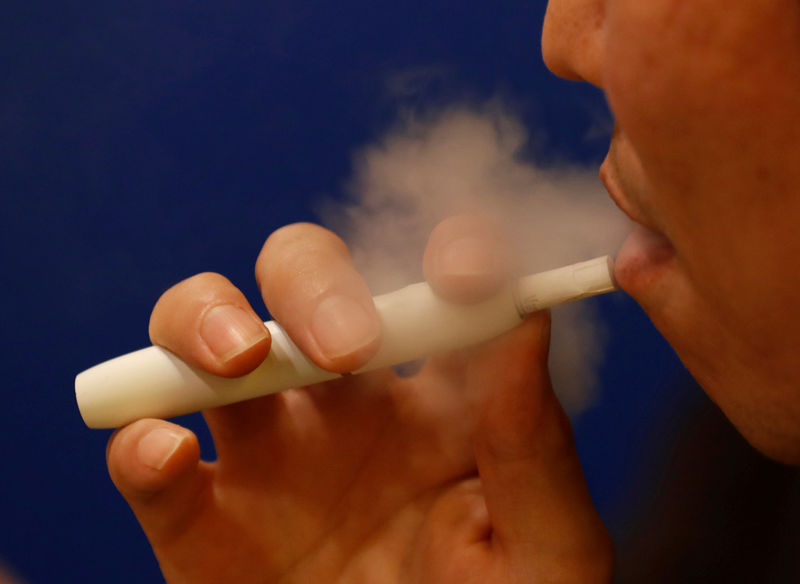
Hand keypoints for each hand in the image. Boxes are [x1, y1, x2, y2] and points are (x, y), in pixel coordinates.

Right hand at [106, 218, 611, 582]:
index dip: (450, 254)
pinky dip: (142, 441)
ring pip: (204, 335)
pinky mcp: (203, 526)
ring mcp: (268, 459)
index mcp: (440, 404)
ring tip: (242, 361)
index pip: (434, 287)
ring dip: (205, 319)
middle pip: (303, 280)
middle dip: (313, 281)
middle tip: (346, 348)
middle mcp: (347, 408)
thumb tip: (525, 321)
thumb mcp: (547, 552)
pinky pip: (151, 462)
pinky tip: (170, 454)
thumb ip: (536, 445)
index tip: (467, 271)